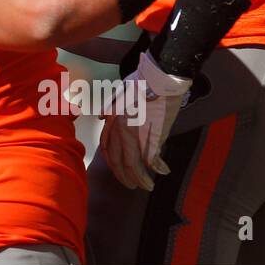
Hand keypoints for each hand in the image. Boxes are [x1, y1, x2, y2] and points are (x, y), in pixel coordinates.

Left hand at [99, 51, 191, 190]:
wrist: (159, 78)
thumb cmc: (141, 81)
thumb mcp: (119, 92)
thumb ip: (110, 107)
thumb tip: (101, 117)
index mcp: (112, 120)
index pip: (107, 148)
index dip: (112, 162)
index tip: (119, 170)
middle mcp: (120, 130)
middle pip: (118, 161)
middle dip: (124, 177)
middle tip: (131, 185)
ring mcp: (136, 134)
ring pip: (134, 165)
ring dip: (140, 179)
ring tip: (147, 186)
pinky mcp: (152, 136)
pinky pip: (152, 158)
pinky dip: (158, 167)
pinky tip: (163, 171)